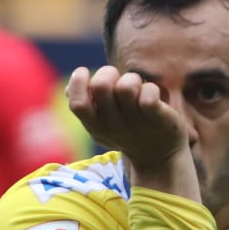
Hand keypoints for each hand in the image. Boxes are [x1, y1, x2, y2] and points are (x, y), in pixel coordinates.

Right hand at [66, 66, 188, 171]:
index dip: (78, 82)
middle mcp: (112, 125)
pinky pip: (148, 94)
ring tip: (138, 88)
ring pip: (127, 86)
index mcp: (95, 126)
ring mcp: (135, 122)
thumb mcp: (102, 125)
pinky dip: (151, 88)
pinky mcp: (157, 118)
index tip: (86, 73)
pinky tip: (153, 95)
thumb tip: (69, 89)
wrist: (159, 157)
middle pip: (101, 85)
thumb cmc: (127, 132)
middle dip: (108, 72)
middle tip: (118, 81)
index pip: (78, 103)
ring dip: (133, 79)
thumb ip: (86, 108)